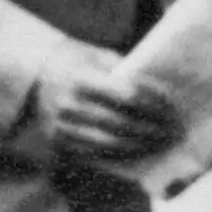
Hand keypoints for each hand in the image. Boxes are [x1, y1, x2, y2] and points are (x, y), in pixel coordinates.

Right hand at [33, 40, 183, 164]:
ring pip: (108, 143)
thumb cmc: (81, 62)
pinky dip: (118, 155)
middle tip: (172, 133)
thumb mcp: (102, 57)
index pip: (127, 95)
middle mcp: (69, 104)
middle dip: (150, 130)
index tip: (172, 112)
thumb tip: (163, 94)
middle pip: (120, 123)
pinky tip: (137, 152)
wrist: (39, 74)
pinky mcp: (57, 141)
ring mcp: (60, 126)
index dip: (153, 106)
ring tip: (159, 145)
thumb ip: (127, 73)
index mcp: (82, 78)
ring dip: (138, 146)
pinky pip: (93, 154)